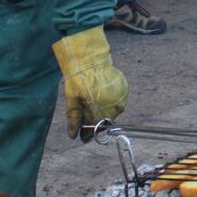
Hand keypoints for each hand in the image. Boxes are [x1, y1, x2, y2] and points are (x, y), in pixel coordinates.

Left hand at [52, 26, 128, 140]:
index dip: (88, 134)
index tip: (83, 137)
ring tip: (94, 102)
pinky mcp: (124, 91)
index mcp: (99, 110)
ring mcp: (121, 98)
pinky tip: (101, 95)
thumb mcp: (72, 99)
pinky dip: (110, 102)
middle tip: (86, 115)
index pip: (95, 128)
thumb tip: (73, 135)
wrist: (91, 58)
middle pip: (104, 121)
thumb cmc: (78, 78)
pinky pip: (118, 102)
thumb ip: (74, 118)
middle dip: (95, 121)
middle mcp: (113, 106)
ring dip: (103, 111)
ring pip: (112, 112)